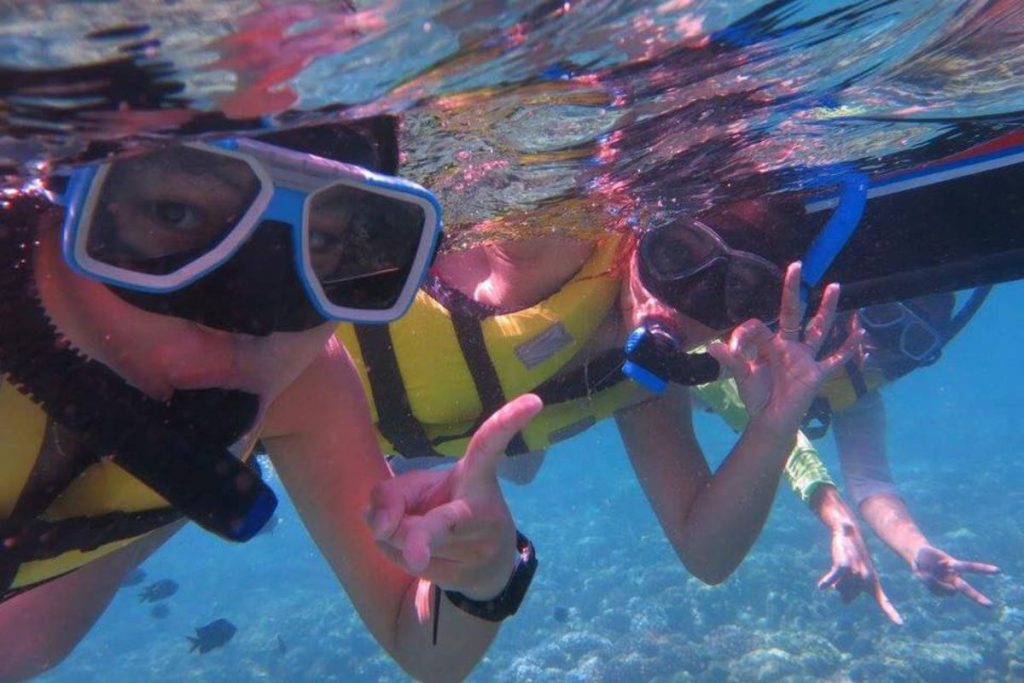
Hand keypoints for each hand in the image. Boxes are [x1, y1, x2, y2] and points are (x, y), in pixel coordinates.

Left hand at [366, 394, 542, 598]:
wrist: (485, 566)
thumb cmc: (445, 506)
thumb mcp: (417, 488)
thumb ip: (389, 495)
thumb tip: (378, 525)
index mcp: (478, 476)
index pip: (491, 445)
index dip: (509, 421)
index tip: (535, 400)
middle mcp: (485, 511)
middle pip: (442, 522)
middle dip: (419, 537)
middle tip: (415, 556)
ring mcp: (479, 548)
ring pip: (411, 544)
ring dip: (391, 537)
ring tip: (407, 529)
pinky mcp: (466, 577)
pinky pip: (407, 564)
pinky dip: (395, 554)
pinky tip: (411, 550)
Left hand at [708, 262, 862, 434]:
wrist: (770, 420)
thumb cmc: (756, 396)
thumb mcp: (741, 376)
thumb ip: (731, 360)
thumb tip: (712, 346)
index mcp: (768, 344)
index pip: (759, 325)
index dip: (745, 332)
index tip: (732, 348)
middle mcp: (788, 345)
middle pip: (793, 313)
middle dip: (793, 291)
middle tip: (797, 265)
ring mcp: (805, 358)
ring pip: (819, 328)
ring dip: (827, 309)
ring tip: (835, 286)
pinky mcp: (817, 373)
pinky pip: (836, 358)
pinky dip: (848, 347)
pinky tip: (860, 331)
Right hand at [818, 520, 902, 624]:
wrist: (849, 533)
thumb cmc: (852, 557)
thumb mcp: (855, 575)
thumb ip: (851, 592)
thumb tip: (845, 601)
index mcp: (873, 583)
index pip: (883, 601)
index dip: (891, 613)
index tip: (900, 624)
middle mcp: (867, 580)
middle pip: (848, 597)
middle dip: (842, 589)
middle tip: (845, 572)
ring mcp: (856, 573)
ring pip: (839, 588)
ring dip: (835, 581)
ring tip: (841, 564)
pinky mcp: (844, 565)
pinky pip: (835, 577)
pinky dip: (828, 581)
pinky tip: (821, 586)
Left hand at [912, 545, 999, 606]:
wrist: (919, 558)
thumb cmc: (924, 554)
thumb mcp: (923, 555)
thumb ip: (928, 566)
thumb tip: (933, 582)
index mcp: (954, 564)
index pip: (970, 567)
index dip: (984, 569)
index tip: (998, 571)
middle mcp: (954, 576)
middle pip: (967, 589)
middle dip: (978, 598)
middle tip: (990, 606)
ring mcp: (947, 585)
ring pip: (946, 591)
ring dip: (933, 583)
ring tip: (924, 572)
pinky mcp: (940, 591)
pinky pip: (935, 591)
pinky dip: (927, 584)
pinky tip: (924, 576)